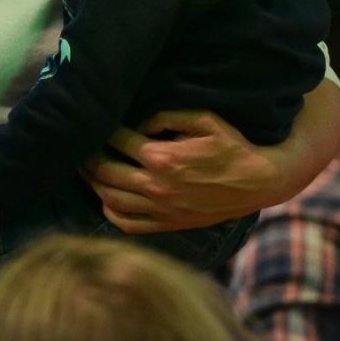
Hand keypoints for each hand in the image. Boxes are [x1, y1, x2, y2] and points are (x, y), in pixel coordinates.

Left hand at [81, 110, 283, 233]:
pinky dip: (110, 210)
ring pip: (109, 198)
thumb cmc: (232, 146)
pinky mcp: (168, 224)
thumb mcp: (203, 119)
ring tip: (86, 168)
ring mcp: (161, 209)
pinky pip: (127, 223)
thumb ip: (164, 116)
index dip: (103, 129)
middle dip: (87, 156)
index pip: (117, 141)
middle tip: (79, 144)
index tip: (97, 121)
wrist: (260, 182)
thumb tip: (137, 125)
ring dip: (92, 182)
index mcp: (163, 158)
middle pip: (104, 171)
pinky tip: (106, 197)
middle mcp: (156, 186)